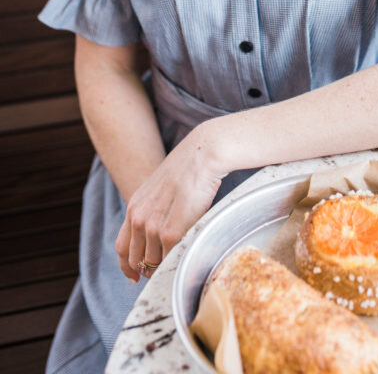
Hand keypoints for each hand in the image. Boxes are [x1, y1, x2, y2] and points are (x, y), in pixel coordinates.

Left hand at [115, 120, 224, 281]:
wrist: (201, 156)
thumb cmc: (188, 170)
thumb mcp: (160, 190)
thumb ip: (153, 211)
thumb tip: (159, 236)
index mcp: (134, 207)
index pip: (121, 248)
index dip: (127, 266)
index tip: (134, 277)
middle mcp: (138, 219)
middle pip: (136, 260)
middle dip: (147, 270)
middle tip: (162, 273)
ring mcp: (153, 227)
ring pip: (154, 263)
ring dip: (164, 267)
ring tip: (179, 261)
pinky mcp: (171, 232)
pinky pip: (170, 259)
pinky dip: (177, 263)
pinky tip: (186, 258)